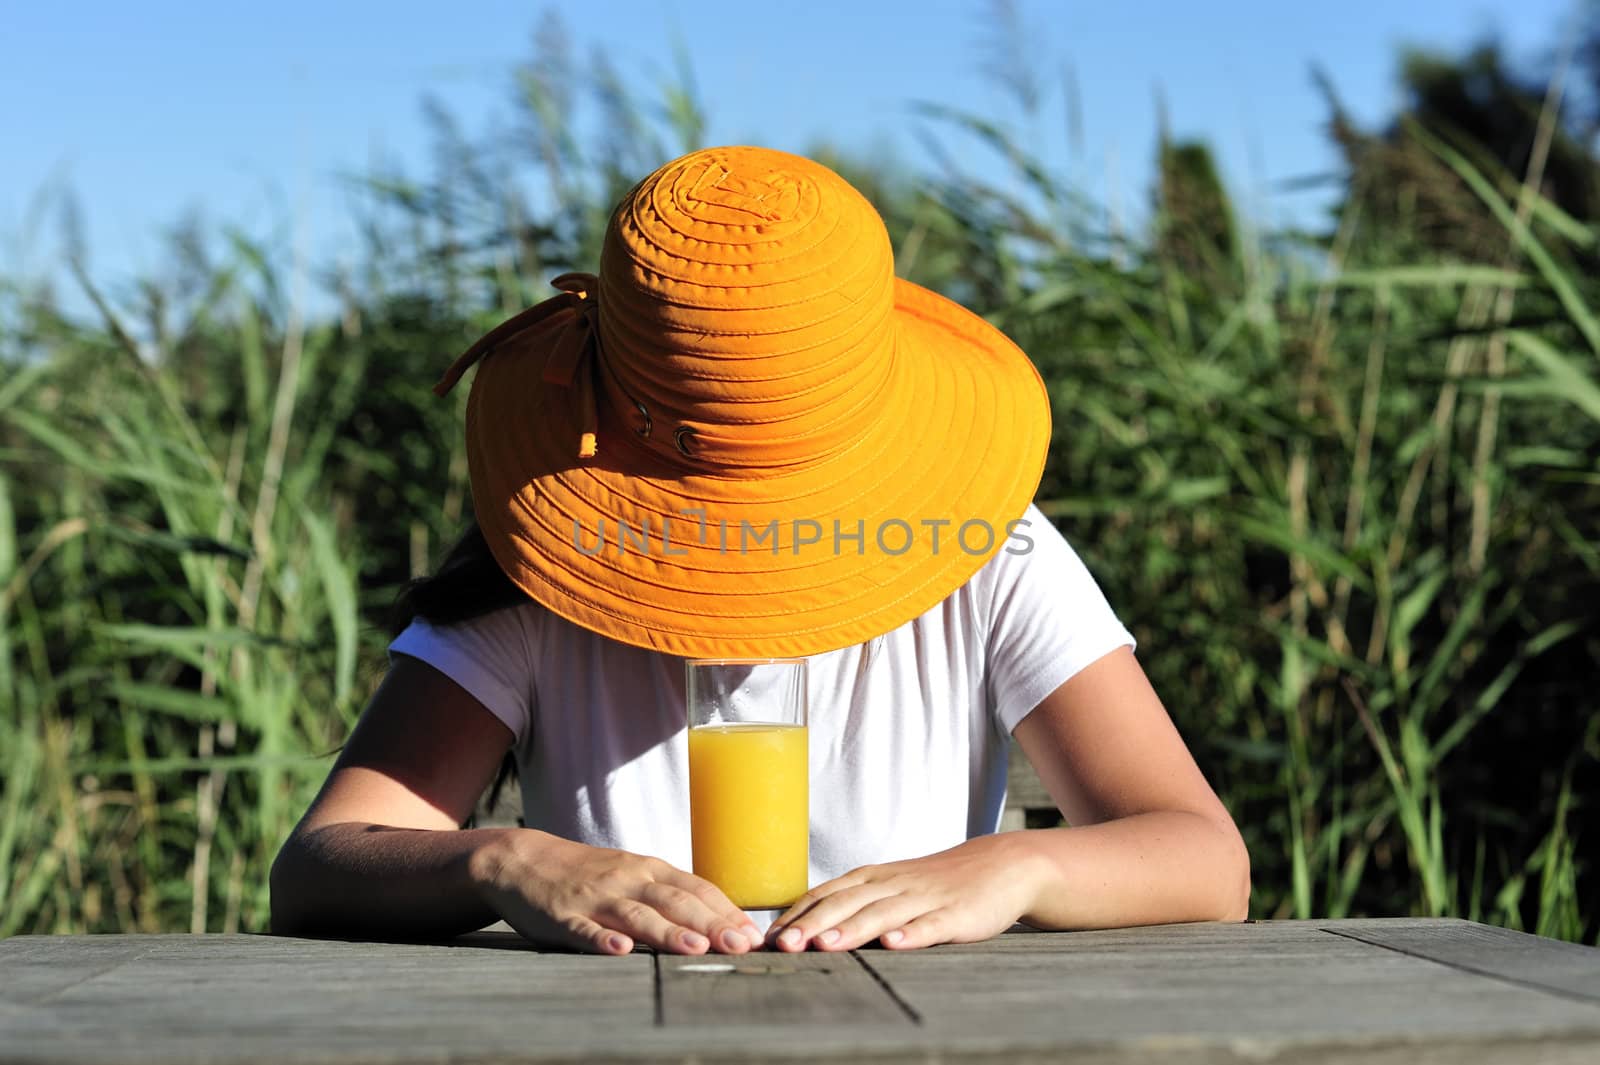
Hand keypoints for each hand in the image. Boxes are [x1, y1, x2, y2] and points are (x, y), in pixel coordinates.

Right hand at [470, 829, 762, 955]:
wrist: (526, 859)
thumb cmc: (589, 874)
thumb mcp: (634, 875)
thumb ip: (670, 895)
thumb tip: (719, 921)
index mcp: (650, 871)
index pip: (697, 890)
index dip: (726, 912)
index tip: (753, 935)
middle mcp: (629, 880)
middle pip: (676, 903)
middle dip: (711, 925)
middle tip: (741, 946)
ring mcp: (596, 898)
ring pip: (638, 916)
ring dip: (668, 932)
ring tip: (695, 948)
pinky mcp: (564, 916)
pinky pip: (585, 929)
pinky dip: (602, 939)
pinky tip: (619, 950)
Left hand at [766, 834, 1045, 951]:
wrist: (1001, 865)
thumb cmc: (938, 882)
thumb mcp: (893, 885)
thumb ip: (857, 902)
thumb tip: (809, 925)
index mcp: (874, 878)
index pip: (826, 894)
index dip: (797, 914)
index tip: (769, 937)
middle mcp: (893, 884)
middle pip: (846, 903)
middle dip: (812, 925)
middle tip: (784, 946)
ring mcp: (924, 899)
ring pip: (882, 914)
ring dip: (851, 930)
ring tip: (825, 946)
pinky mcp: (955, 914)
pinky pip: (930, 925)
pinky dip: (911, 934)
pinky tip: (894, 944)